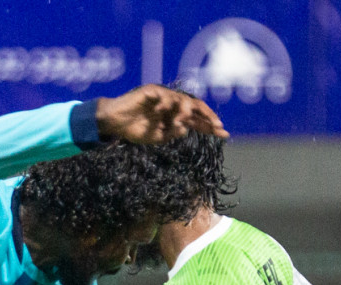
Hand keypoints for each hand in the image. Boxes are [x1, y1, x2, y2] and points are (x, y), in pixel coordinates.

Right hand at [96, 85, 227, 144]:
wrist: (115, 123)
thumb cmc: (135, 129)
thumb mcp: (158, 137)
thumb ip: (173, 133)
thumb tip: (186, 128)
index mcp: (176, 116)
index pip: (198, 120)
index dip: (211, 127)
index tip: (225, 134)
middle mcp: (174, 105)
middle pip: (196, 107)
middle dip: (208, 116)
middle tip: (217, 125)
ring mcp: (164, 97)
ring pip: (183, 100)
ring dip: (184, 111)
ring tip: (181, 121)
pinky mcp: (152, 91)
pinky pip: (165, 96)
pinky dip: (165, 104)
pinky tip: (160, 112)